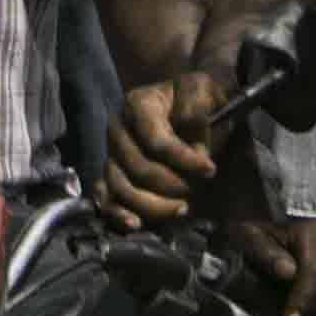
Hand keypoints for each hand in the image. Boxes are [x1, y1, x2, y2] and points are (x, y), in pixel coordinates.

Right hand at [103, 71, 227, 227]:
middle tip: (197, 188)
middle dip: (172, 184)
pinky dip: (118, 214)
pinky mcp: (112, 178)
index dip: (183, 159)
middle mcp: (118, 130)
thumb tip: (192, 139)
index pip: (156, 140)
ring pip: (122, 188)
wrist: (194, 113)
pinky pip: (105, 200)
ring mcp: (112, 155)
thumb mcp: (206, 91)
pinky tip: (136, 224)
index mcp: (138, 104)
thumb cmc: (199, 102)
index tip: (210, 169)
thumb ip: (198, 108)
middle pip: (139, 168)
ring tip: (181, 208)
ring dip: (154, 205)